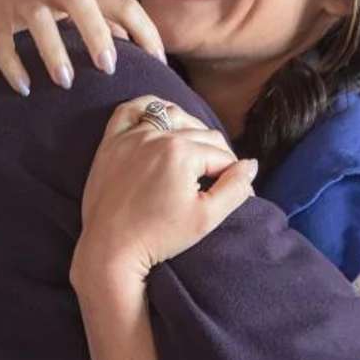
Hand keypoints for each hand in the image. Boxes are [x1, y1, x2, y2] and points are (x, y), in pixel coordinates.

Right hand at [0, 0, 165, 95]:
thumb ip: (103, 13)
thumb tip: (133, 42)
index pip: (122, 2)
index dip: (144, 30)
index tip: (159, 62)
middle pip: (82, 3)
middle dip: (98, 34)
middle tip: (109, 69)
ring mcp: (23, 0)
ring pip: (40, 21)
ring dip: (54, 51)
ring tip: (65, 82)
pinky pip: (2, 40)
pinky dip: (11, 64)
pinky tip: (23, 87)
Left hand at [75, 98, 256, 283]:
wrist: (109, 251)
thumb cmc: (158, 237)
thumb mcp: (206, 218)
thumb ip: (235, 188)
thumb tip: (250, 165)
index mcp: (182, 152)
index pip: (222, 155)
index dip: (233, 175)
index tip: (235, 192)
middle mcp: (156, 136)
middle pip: (201, 135)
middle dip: (216, 156)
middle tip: (218, 180)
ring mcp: (131, 137)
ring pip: (172, 116)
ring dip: (190, 129)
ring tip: (196, 152)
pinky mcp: (110, 143)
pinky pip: (130, 110)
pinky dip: (148, 108)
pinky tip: (161, 117)